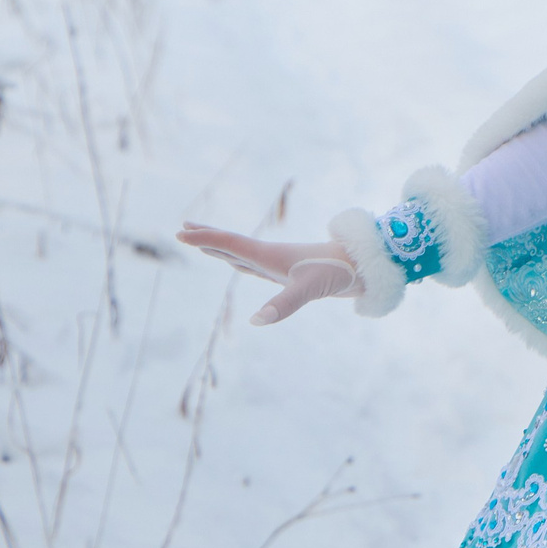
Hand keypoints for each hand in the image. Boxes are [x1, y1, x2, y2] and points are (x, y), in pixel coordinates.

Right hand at [177, 223, 362, 324]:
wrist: (366, 265)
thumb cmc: (338, 272)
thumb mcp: (309, 289)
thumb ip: (283, 304)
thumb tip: (255, 320)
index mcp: (270, 256)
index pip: (231, 244)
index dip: (206, 238)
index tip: (181, 231)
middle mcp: (272, 257)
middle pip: (232, 244)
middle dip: (208, 237)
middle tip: (183, 227)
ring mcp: (281, 264)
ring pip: (243, 254)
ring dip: (222, 248)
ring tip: (206, 244)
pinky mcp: (291, 273)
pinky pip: (257, 265)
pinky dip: (241, 262)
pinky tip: (242, 264)